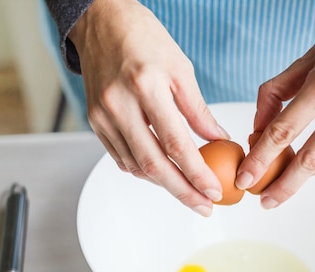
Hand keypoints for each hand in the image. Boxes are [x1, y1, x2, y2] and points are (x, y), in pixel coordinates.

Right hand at [69, 0, 227, 216]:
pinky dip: (144, 171)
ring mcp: (102, 115)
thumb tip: (219, 140)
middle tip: (204, 206)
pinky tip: (163, 175)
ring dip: (164, 185)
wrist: (101, 22)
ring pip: (136, 166)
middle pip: (153, 164)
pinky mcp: (95, 122)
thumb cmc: (145, 38)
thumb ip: (198, 110)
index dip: (197, 173)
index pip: (175, 144)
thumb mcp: (181, 69)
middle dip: (182, 192)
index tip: (214, 191)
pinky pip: (121, 158)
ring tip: (189, 193)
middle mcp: (119, 104)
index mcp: (145, 86)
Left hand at [236, 16, 314, 208]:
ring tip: (283, 182)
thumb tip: (257, 131)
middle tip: (264, 201)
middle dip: (283, 186)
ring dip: (304, 176)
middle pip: (310, 159)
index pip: (284, 131)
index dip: (261, 159)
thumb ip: (274, 95)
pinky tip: (310, 159)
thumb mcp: (302, 61)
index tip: (245, 178)